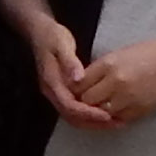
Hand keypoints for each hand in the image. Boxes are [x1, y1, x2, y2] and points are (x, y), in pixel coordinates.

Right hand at [18, 14, 116, 129]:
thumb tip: (78, 79)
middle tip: (116, 123)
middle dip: (93, 122)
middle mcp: (52, 92)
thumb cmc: (52, 37)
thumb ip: (69, 62)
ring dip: (92, 122)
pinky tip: (105, 113)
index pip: (70, 105)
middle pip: (71, 116)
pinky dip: (90, 115)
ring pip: (73, 116)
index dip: (88, 113)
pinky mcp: (62, 92)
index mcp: (51, 82)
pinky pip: (75, 110)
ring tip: (114, 122)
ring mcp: (56, 93)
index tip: (107, 115)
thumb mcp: (61, 44)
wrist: (39, 32)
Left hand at [69, 33, 155, 124]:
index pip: (78, 83)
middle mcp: (116, 81)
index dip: (74, 89)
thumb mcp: (118, 55)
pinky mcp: (141, 110)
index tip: (75, 91)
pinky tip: (115, 112)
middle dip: (83, 102)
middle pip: (86, 100)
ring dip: (98, 112)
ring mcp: (129, 98)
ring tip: (99, 108)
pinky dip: (114, 118)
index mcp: (108, 64)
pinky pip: (118, 120)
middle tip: (84, 103)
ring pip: (100, 113)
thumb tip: (79, 84)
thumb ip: (98, 70)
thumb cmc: (149, 54)